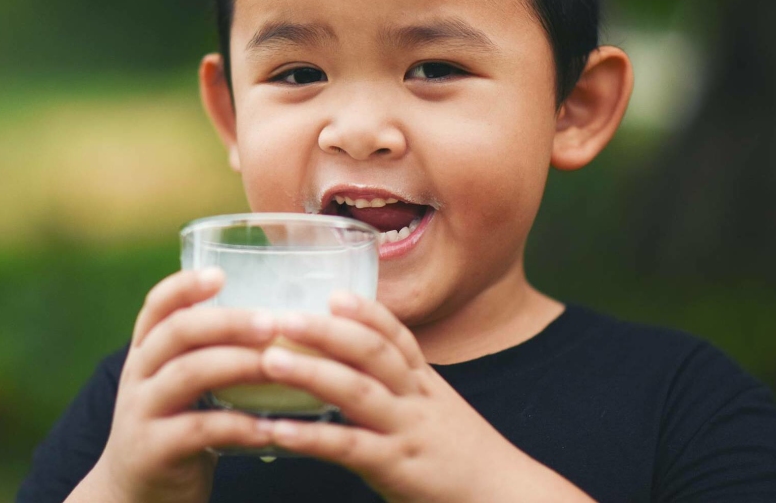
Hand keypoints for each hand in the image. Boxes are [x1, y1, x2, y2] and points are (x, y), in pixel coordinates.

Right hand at [68, 269, 276, 502]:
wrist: (132, 493)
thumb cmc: (173, 426)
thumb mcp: (177, 384)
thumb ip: (207, 353)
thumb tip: (278, 321)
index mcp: (146, 351)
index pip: (157, 306)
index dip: (185, 286)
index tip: (220, 274)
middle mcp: (138, 375)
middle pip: (177, 332)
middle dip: (227, 322)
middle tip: (272, 323)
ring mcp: (141, 412)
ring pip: (187, 374)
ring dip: (238, 365)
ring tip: (278, 365)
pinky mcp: (153, 450)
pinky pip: (198, 430)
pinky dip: (238, 426)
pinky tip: (269, 427)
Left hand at [255, 292, 595, 502]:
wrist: (507, 500)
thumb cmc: (462, 460)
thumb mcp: (438, 414)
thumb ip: (403, 391)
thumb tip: (356, 371)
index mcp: (426, 384)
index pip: (398, 336)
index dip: (367, 312)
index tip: (334, 292)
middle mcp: (418, 399)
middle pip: (374, 353)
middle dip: (328, 330)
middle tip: (284, 316)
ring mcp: (408, 431)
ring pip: (358, 391)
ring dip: (311, 372)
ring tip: (268, 359)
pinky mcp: (397, 468)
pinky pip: (349, 448)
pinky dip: (311, 436)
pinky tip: (276, 430)